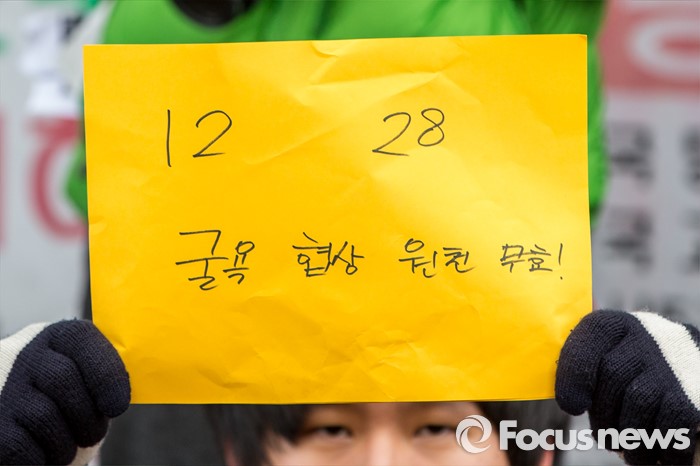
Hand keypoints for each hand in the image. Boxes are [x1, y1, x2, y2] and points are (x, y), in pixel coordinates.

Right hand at [0, 320, 129, 464]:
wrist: (29, 428)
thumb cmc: (69, 406)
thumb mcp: (88, 381)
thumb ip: (103, 375)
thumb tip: (121, 394)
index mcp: (57, 338)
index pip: (81, 339)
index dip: (105, 374)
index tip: (118, 407)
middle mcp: (23, 354)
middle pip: (62, 379)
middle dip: (86, 416)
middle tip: (91, 434)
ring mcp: (2, 387)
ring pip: (42, 415)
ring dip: (64, 442)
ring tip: (66, 446)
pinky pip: (20, 445)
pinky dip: (39, 458)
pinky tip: (41, 454)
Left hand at [555, 310, 699, 464]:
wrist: (691, 373)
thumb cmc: (635, 374)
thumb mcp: (609, 359)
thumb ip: (585, 368)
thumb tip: (571, 402)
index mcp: (618, 325)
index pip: (593, 334)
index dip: (575, 372)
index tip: (572, 407)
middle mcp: (649, 335)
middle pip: (614, 375)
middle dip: (603, 415)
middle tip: (604, 436)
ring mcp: (674, 363)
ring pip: (640, 403)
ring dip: (628, 436)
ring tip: (626, 448)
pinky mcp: (696, 393)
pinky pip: (671, 426)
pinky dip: (660, 448)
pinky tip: (657, 455)